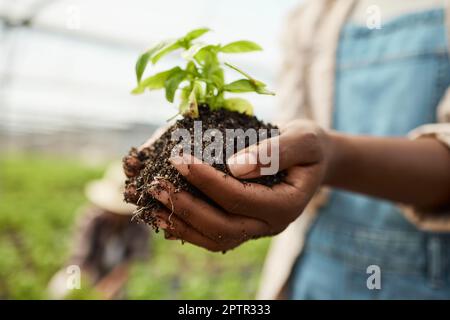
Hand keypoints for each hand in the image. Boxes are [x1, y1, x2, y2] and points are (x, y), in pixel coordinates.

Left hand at [149, 119, 330, 251]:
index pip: (238, 198)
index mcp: (285, 206)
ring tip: (148, 204)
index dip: (206, 180)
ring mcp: (254, 230)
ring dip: (179, 222)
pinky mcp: (242, 226)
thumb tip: (234, 167)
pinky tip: (162, 214)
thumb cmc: (308, 145)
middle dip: (185, 205)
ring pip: (212, 238)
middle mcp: (268, 225)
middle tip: (155, 184)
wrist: (311, 160)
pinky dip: (185, 227)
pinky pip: (211, 235)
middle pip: (221, 226)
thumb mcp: (302, 139)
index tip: (179, 158)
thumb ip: (274, 152)